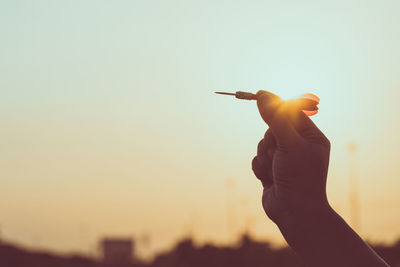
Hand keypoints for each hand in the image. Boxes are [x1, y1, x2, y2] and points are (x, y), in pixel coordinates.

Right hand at [252, 91, 330, 222]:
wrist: (295, 212)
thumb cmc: (299, 177)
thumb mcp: (288, 143)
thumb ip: (275, 118)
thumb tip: (263, 95)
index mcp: (311, 137)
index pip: (291, 113)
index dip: (275, 105)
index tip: (258, 94)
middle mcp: (299, 146)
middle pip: (272, 128)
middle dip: (270, 142)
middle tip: (278, 154)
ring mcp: (284, 158)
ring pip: (262, 144)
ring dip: (265, 156)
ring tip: (275, 170)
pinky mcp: (272, 169)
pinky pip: (258, 158)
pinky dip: (260, 167)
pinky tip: (269, 179)